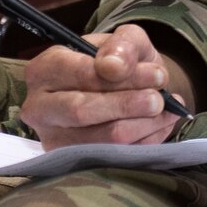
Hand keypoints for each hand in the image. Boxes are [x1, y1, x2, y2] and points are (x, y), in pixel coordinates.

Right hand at [20, 23, 185, 149]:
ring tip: (166, 111)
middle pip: (80, 110)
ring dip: (141, 126)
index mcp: (44, 70)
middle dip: (127, 105)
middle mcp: (40, 108)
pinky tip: (159, 125)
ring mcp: (54, 140)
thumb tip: (113, 66)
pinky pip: (115, 159)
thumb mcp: (124, 41)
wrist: (122, 91)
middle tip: (159, 100)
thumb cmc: (117, 63)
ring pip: (100, 140)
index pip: (78, 73)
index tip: (157, 75)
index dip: (119, 76)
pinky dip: (144, 142)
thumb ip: (121, 45)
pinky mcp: (74, 164)